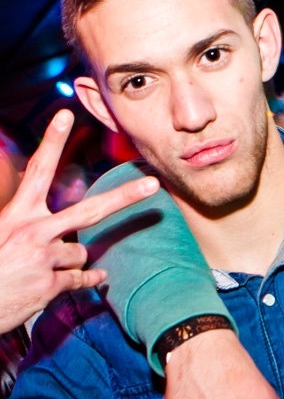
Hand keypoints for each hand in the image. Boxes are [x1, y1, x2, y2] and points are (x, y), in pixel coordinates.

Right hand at [0, 110, 158, 333]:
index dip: (52, 141)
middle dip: (125, 197)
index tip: (65, 115)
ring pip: (80, 252)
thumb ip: (29, 220)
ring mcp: (43, 257)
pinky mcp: (49, 284)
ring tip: (37, 271)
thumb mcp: (2, 232)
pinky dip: (86, 280)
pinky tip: (77, 281)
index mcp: (16, 213)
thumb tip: (51, 208)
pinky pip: (82, 277)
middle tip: (153, 184)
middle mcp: (32, 230)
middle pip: (89, 210)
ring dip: (67, 262)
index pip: (38, 170)